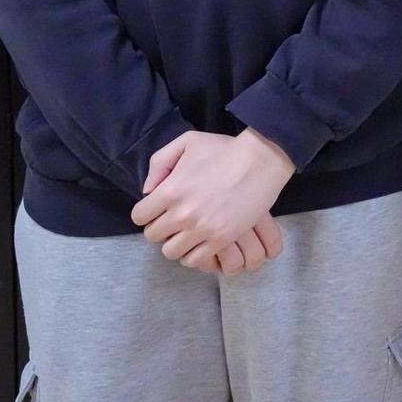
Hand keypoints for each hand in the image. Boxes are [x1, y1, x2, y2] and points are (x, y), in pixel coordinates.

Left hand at [130, 129, 295, 267]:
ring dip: (176, 242)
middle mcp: (182, 214)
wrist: (261, 160)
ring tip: (187, 232)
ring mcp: (202, 229)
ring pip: (171, 252)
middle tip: (174, 220)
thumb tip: (148, 190)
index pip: (139, 216)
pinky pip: (195, 259)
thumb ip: (159, 163)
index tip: (159, 209)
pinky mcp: (222, 239)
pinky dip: (194, 254)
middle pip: (153, 236)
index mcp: (170, 191)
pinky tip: (200, 242)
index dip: (147, 212)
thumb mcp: (187, 142)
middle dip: (161, 227)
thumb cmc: (224, 149)